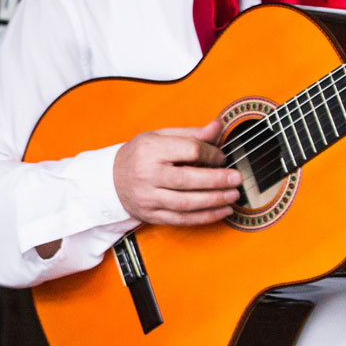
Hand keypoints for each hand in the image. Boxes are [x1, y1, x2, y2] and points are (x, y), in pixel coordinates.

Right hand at [113, 119, 242, 225]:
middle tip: (237, 179)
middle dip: (217, 180)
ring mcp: (148, 198)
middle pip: (189, 179)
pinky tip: (221, 212)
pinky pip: (181, 219)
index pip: (189, 151)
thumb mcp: (158, 137)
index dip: (211, 154)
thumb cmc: (138, 155)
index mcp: (150, 150)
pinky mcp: (150, 215)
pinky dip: (204, 217)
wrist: (109, 180)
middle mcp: (147, 174)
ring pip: (186, 203)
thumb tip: (218, 126)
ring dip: (214, 201)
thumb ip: (190, 133)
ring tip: (233, 196)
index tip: (221, 157)